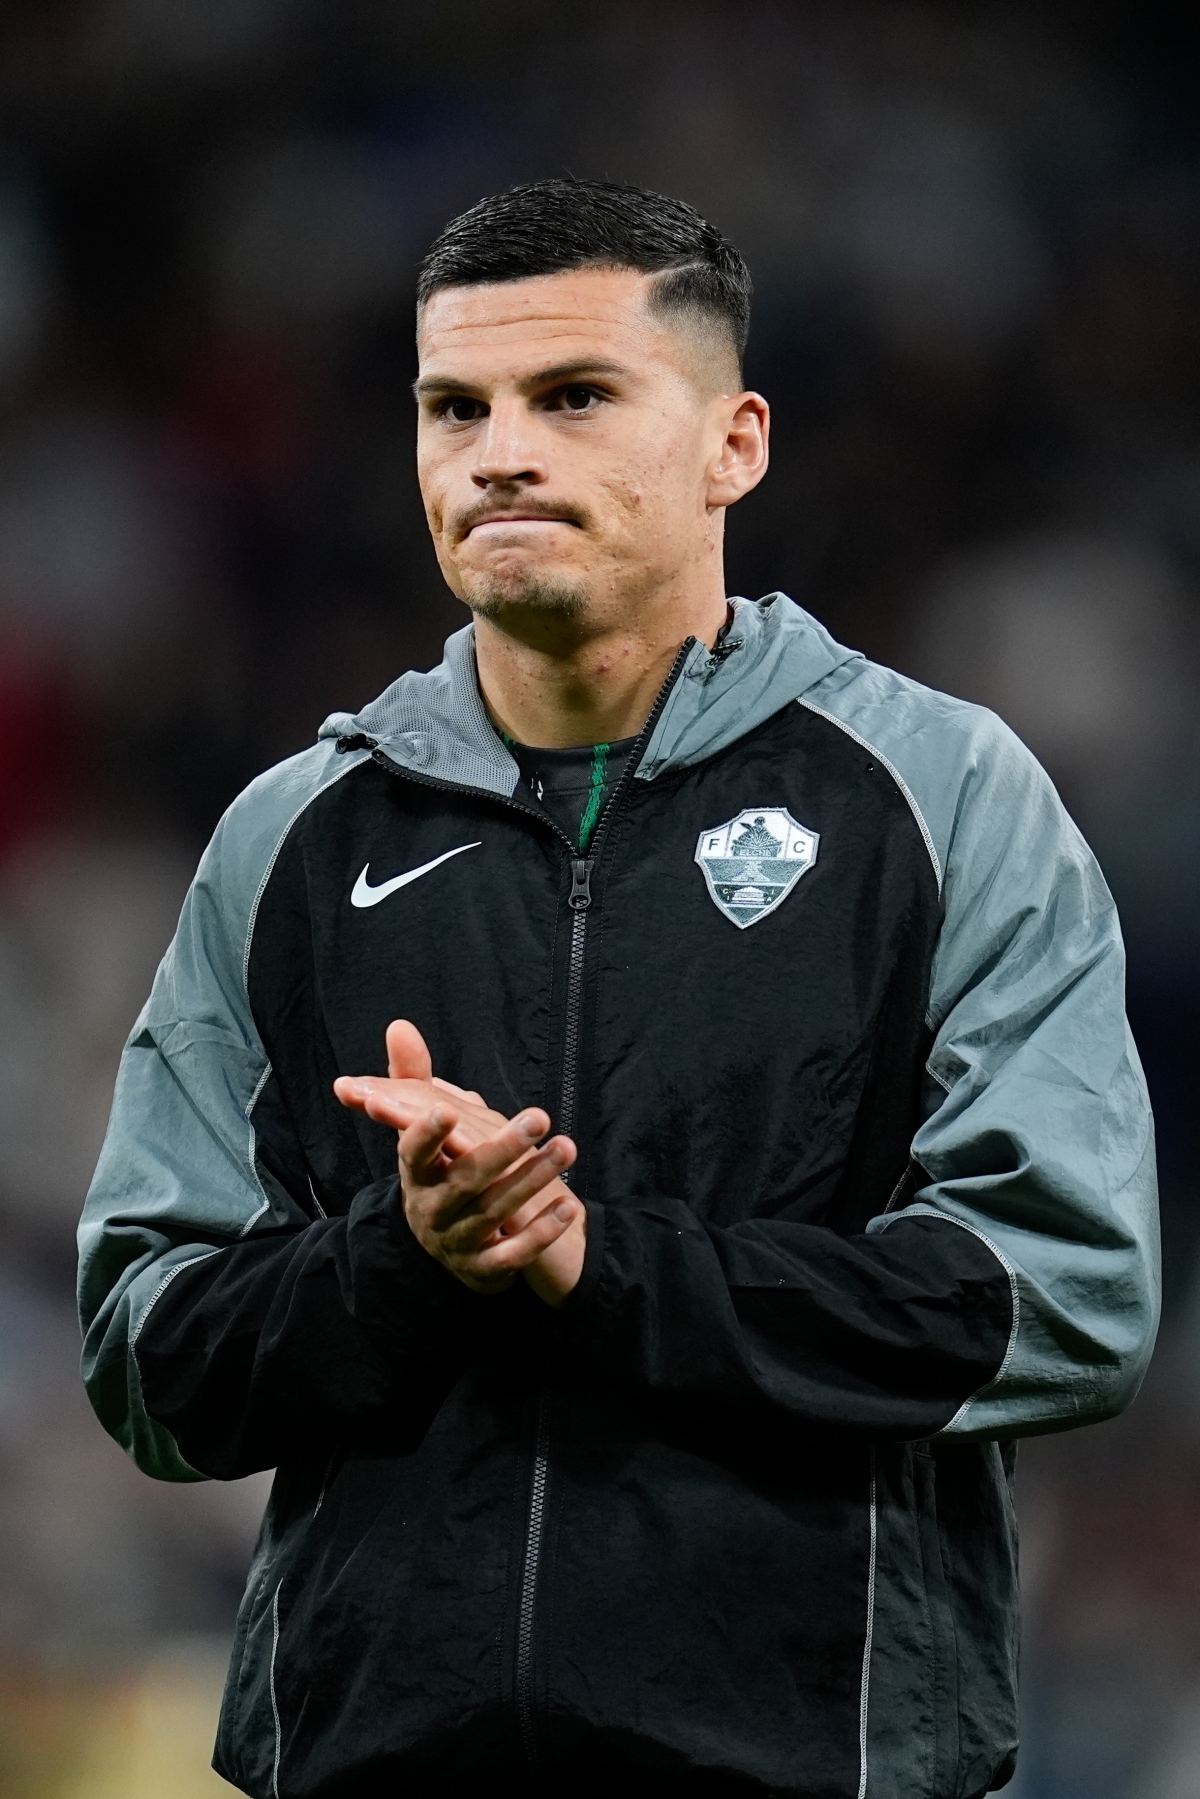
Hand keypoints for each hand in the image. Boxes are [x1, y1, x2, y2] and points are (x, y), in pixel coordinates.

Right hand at [334, 1021, 586, 1303]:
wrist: (452, 1249)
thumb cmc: (440, 1174)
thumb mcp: (425, 1133)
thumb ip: (412, 1080)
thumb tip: (399, 1026)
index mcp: (416, 1175)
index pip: (413, 1154)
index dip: (427, 1134)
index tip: (447, 1109)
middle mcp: (431, 1210)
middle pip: (466, 1179)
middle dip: (503, 1148)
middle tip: (539, 1117)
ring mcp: (457, 1242)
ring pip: (495, 1212)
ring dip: (532, 1179)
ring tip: (568, 1147)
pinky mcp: (484, 1270)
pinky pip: (513, 1253)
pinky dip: (540, 1230)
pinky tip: (569, 1204)